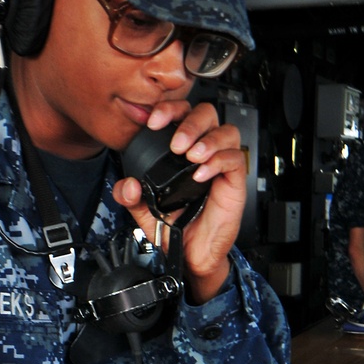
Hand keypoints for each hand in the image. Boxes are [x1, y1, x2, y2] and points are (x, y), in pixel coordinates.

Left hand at [113, 101, 245, 303]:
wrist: (190, 255)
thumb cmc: (174, 228)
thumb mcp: (144, 211)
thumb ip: (131, 196)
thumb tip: (129, 184)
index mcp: (180, 150)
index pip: (181, 113)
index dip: (169, 108)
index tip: (153, 121)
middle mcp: (202, 152)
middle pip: (207, 113)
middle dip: (190, 121)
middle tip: (176, 143)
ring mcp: (220, 165)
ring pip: (226, 131)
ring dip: (207, 139)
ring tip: (190, 156)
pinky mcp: (234, 181)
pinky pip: (235, 159)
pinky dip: (218, 161)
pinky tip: (201, 174)